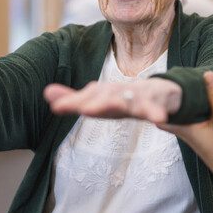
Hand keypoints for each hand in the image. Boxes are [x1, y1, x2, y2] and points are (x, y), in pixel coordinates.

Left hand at [44, 78, 181, 123]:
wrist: (167, 93)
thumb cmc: (128, 99)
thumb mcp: (100, 101)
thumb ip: (75, 100)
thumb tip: (46, 93)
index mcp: (107, 95)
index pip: (89, 97)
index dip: (75, 101)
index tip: (58, 107)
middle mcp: (122, 93)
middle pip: (108, 96)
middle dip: (96, 102)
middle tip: (84, 109)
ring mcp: (142, 96)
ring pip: (132, 100)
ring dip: (123, 103)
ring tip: (112, 112)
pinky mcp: (159, 101)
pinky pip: (158, 107)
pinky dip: (157, 111)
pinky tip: (160, 120)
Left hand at [157, 71, 212, 184]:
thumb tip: (207, 74)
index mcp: (185, 129)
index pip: (161, 115)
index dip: (157, 102)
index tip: (157, 86)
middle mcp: (187, 133)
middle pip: (172, 115)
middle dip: (170, 101)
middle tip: (171, 82)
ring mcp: (196, 137)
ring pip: (184, 117)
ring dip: (185, 105)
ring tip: (187, 87)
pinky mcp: (206, 138)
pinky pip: (196, 120)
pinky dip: (197, 110)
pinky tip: (205, 103)